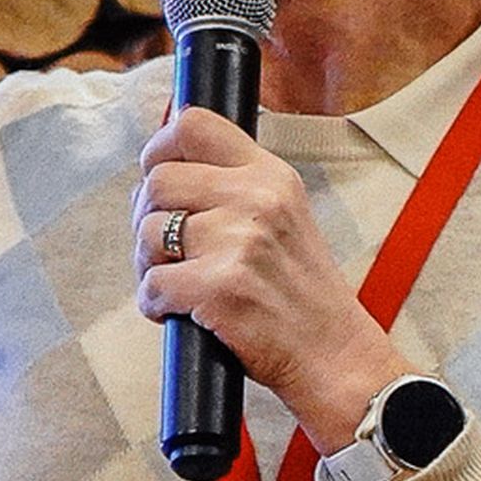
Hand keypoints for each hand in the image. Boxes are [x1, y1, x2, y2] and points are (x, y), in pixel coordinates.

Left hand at [134, 108, 409, 441]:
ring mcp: (239, 241)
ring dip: (149, 264)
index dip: (159, 147)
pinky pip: (152, 284)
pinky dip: (155, 303)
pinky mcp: (220, 286)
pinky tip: (179, 311)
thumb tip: (159, 172)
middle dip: (146, 216)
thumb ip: (232, 189)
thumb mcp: (282, 218)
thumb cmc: (300, 295)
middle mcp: (257, 199)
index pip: (195, 125)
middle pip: (157, 180)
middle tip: (164, 248)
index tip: (155, 175)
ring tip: (179, 283)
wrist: (334, 355)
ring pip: (148, 232)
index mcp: (270, 176)